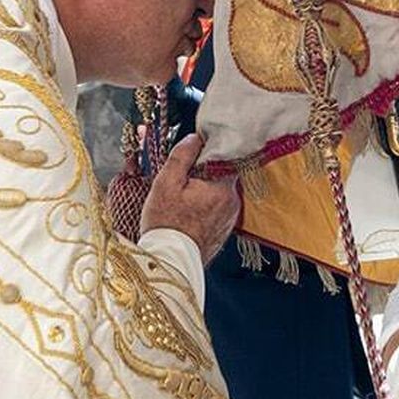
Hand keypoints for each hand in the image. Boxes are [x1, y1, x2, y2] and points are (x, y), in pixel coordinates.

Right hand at [139, 134, 238, 262]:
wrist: (170, 260)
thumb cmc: (166, 223)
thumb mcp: (166, 183)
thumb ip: (182, 156)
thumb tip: (194, 138)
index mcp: (222, 186)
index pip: (223, 155)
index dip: (206, 150)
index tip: (192, 151)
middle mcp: (233, 200)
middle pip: (221, 173)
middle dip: (202, 170)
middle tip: (181, 176)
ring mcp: (230, 216)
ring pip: (219, 189)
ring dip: (204, 187)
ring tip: (182, 195)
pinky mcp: (224, 228)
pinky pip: (218, 206)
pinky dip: (205, 203)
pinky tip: (188, 209)